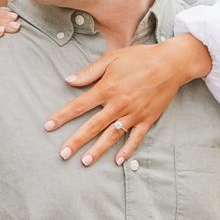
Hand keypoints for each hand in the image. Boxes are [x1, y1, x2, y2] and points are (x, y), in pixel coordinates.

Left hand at [45, 34, 211, 166]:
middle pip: (92, 126)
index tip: (48, 126)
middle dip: (76, 141)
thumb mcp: (112, 58)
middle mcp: (118, 104)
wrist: (171, 63)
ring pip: (112, 136)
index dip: (62, 116)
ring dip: (98, 150)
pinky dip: (127, 150)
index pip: (79, 105)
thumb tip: (68, 80)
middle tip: (63, 154)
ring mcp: (133, 114)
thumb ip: (90, 72)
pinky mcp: (147, 119)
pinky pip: (135, 138)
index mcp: (107, 88)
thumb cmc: (140, 57)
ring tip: (85, 162)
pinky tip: (118, 161)